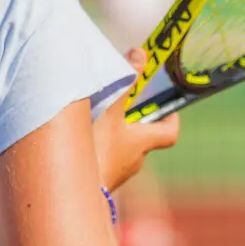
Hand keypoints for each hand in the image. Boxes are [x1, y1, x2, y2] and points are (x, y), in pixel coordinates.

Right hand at [93, 49, 180, 192]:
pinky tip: (80, 144)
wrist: (73, 192)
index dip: (171, 120)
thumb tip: (140, 54)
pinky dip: (97, 151)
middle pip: (142, 139)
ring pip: (121, 150)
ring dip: (113, 138)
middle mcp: (135, 160)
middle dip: (133, 124)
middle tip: (120, 107)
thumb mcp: (111, 111)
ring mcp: (117, 173)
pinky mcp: (99, 182)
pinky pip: (103, 161)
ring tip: (94, 123)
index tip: (168, 109)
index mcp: (142, 143)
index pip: (169, 133)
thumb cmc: (97, 150)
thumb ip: (125, 83)